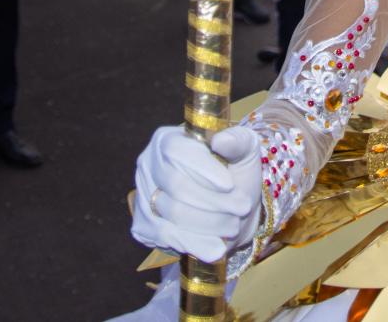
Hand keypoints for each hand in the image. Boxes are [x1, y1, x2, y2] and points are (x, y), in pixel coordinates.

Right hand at [131, 125, 261, 260]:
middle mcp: (148, 165)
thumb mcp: (244, 150)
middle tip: (243, 207)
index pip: (176, 151)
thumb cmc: (235, 172)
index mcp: (167, 140)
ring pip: (173, 213)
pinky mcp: (143, 226)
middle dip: (214, 200)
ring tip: (234, 225)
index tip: (229, 184)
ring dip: (210, 222)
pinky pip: (166, 237)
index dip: (202, 168)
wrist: (231, 210)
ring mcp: (142, 196)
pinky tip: (215, 247)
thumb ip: (238, 140)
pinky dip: (194, 243)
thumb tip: (221, 141)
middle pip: (176, 185)